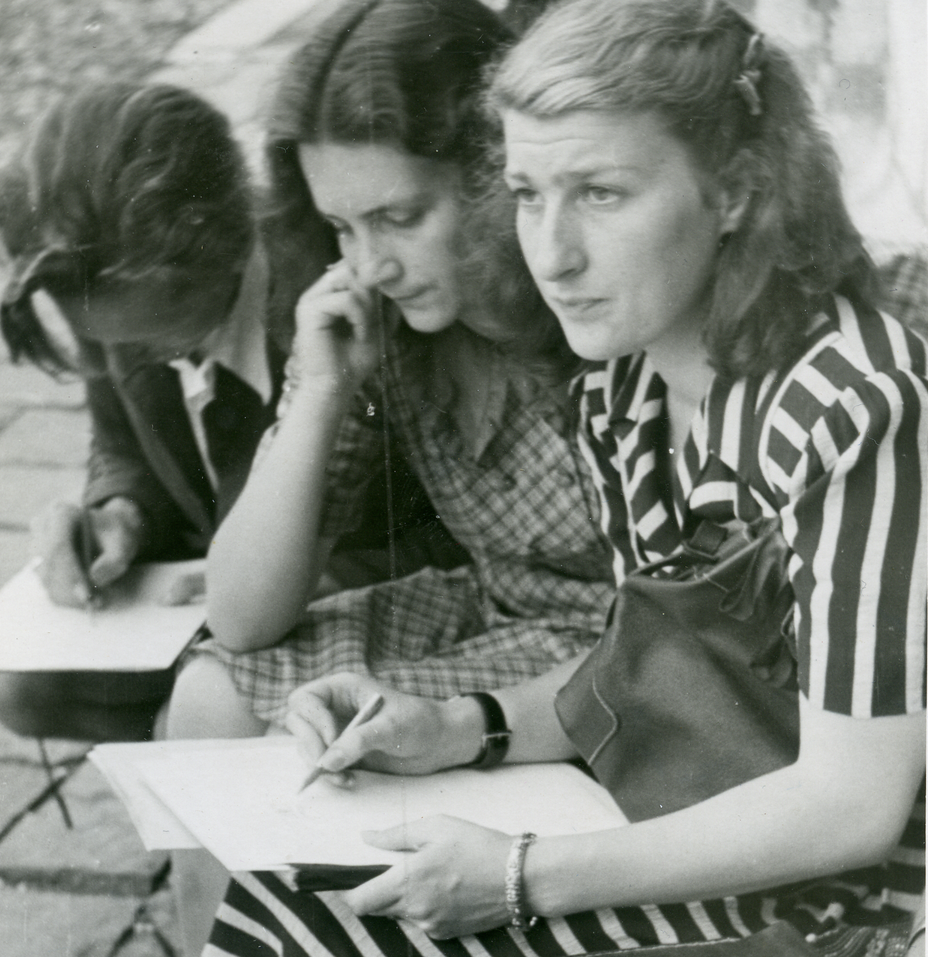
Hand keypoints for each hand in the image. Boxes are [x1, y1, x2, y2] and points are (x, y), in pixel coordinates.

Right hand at [31, 497, 143, 606]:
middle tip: (92, 604)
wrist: (107, 531)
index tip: (86, 594)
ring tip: (94, 602)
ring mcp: (36, 545)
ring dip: (67, 595)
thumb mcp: (125, 543)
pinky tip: (83, 600)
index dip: (70, 573)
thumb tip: (94, 578)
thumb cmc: (115, 535)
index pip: (58, 546)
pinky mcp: (38, 562)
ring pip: (45, 577)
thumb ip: (114, 560)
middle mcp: (43, 527)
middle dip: (70, 589)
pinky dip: (64, 596)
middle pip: (48, 565)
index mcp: (63, 514)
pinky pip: (46, 584)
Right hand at [284, 673, 469, 778]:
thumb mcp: (392, 728)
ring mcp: (336, 731)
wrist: (438, 743)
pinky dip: (329, 775)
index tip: (331, 738)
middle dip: (309, 745)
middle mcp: (334, 708)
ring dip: (318, 765)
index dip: (311, 719)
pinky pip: (321, 764)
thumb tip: (326, 761)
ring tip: (344, 777)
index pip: (305, 699)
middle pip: (297, 722)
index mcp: (343, 689)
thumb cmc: (420, 723)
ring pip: (305, 746)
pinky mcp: (342, 753)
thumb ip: (359, 741)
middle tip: (327, 765)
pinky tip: (348, 780)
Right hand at [292, 261, 383, 390]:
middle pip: (354, 267)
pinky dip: (360, 318)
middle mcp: (319, 290)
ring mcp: (311, 298)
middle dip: (374, 291)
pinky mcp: (308, 309)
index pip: (355, 264)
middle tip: (377, 320)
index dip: (374, 272)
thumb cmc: (354, 361)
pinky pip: (346, 299)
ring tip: (367, 330)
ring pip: (351, 279)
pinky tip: (360, 335)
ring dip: (368, 306)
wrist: (335, 387)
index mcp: (331, 292)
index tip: (389, 285)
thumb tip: (393, 268)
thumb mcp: (378, 325)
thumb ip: (382, 299)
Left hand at [345, 816, 512, 937]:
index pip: (361, 901)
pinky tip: (445, 887)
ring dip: (404, 898)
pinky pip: (422, 920)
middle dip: (380, 890)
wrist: (519, 877)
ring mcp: (431, 925)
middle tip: (400, 867)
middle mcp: (415, 909)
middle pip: (378, 908)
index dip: (351, 891)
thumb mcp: (437, 826)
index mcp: (409, 881)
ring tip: (431, 873)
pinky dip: (424, 906)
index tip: (355, 877)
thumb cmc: (477, 845)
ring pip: (401, 914)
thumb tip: (366, 837)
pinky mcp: (446, 933)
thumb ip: (396, 835)